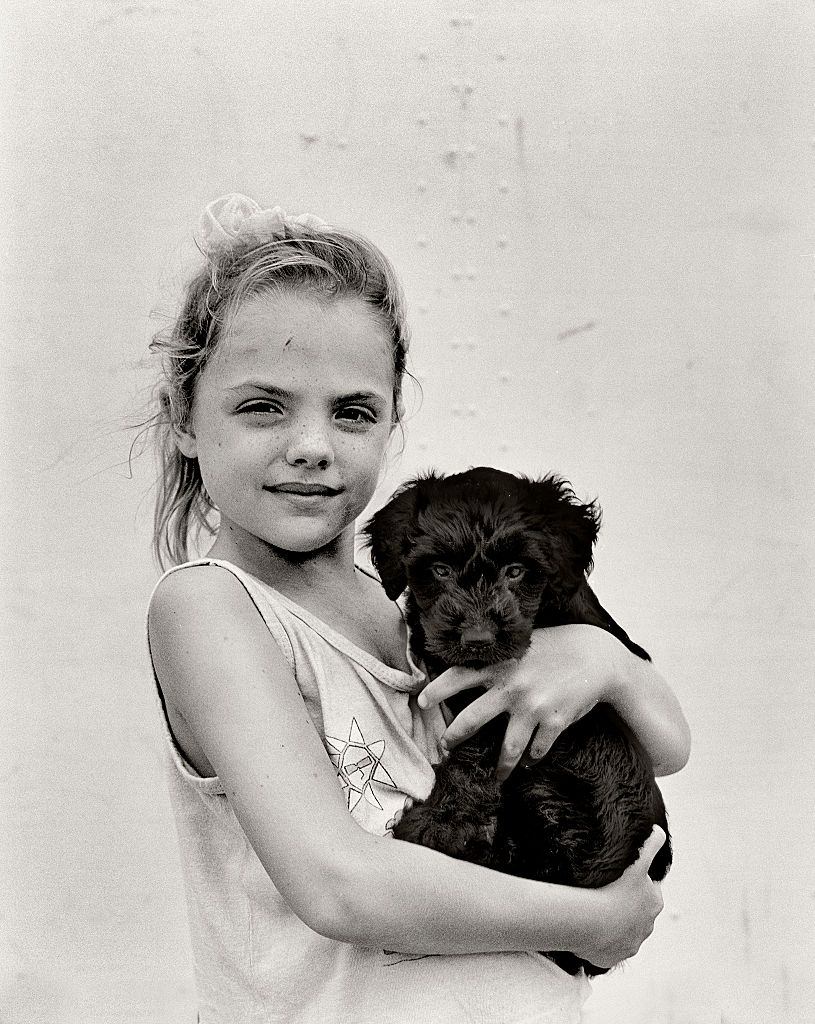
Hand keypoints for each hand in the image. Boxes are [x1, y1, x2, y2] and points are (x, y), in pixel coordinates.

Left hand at [417, 624, 618, 780]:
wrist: (597, 656)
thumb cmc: (556, 647)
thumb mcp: (522, 646)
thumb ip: (498, 660)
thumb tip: (469, 673)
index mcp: (500, 664)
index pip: (457, 676)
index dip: (436, 690)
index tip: (422, 701)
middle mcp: (511, 687)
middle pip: (471, 719)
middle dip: (454, 737)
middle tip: (445, 747)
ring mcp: (532, 706)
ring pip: (507, 748)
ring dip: (499, 767)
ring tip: (495, 776)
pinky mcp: (554, 722)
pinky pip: (537, 751)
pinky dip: (533, 759)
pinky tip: (530, 762)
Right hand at [573, 826, 666, 968]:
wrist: (594, 922)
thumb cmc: (615, 890)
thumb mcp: (637, 863)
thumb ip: (651, 845)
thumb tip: (659, 830)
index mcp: (654, 902)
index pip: (648, 891)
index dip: (635, 883)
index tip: (620, 880)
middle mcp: (648, 925)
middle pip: (638, 911)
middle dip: (626, 904)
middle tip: (606, 894)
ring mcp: (633, 942)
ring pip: (624, 930)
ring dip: (614, 923)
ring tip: (595, 912)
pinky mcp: (616, 956)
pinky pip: (610, 947)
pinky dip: (603, 940)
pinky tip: (591, 930)